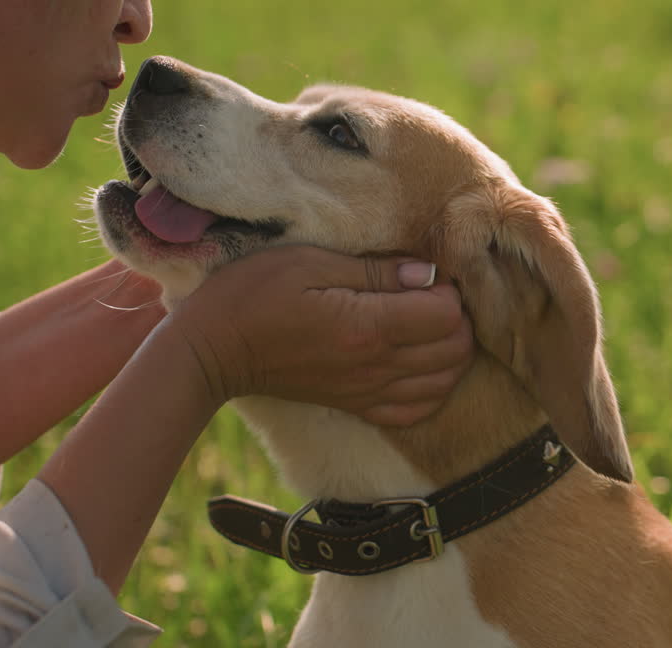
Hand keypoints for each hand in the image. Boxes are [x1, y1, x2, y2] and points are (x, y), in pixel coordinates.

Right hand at [165, 245, 472, 425]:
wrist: (213, 350)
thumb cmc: (254, 293)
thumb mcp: (310, 261)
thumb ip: (376, 270)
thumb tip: (428, 274)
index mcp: (366, 327)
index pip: (447, 315)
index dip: (449, 290)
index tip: (427, 275)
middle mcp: (375, 367)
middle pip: (456, 350)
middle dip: (458, 319)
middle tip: (433, 296)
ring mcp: (368, 392)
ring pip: (446, 382)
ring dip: (451, 352)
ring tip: (429, 325)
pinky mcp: (358, 406)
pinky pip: (418, 410)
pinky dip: (433, 387)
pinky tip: (420, 363)